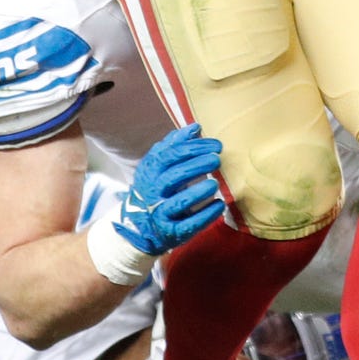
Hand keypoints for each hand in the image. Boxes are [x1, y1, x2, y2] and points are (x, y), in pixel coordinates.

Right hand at [115, 122, 225, 253]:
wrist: (139, 226)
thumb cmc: (156, 189)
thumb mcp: (159, 166)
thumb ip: (175, 145)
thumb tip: (195, 127)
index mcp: (151, 172)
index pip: (170, 155)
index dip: (194, 148)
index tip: (216, 146)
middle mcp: (153, 192)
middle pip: (173, 176)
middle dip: (196, 166)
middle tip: (217, 160)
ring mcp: (160, 213)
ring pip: (178, 203)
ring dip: (198, 192)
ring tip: (215, 183)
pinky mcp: (171, 232)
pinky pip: (189, 225)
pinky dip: (205, 215)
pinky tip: (219, 205)